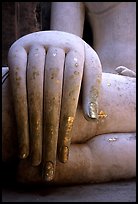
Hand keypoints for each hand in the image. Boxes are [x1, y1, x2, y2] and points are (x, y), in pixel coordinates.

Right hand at [8, 31, 101, 180]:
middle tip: (48, 160)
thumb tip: (91, 118)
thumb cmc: (76, 59)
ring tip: (35, 156)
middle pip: (51, 96)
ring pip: (32, 93)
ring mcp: (32, 46)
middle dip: (49, 130)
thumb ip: (92, 90)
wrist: (55, 40)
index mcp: (76, 49)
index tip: (64, 150)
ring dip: (32, 128)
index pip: (72, 92)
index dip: (68, 121)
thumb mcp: (90, 69)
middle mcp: (54, 45)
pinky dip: (19, 113)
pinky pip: (16, 86)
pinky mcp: (15, 51)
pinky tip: (22, 136)